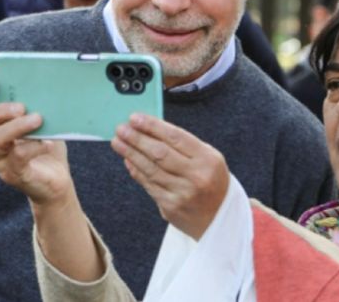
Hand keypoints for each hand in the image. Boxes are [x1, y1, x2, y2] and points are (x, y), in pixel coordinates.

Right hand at [0, 76, 71, 205]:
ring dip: (16, 126)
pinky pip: (17, 157)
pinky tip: (47, 143)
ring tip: (38, 119)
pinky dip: (34, 146)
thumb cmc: (45, 146)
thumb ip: (36, 107)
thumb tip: (44, 85)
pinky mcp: (14, 174)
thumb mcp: (41, 123)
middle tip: (21, 106)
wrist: (56, 180)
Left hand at [111, 114, 228, 239]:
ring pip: (151, 169)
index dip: (152, 126)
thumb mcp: (208, 158)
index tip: (135, 118)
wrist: (220, 219)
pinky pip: (148, 184)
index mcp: (208, 160)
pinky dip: (136, 170)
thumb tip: (150, 129)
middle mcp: (196, 177)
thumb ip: (183, 145)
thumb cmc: (211, 181)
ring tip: (118, 142)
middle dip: (137, 139)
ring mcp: (182, 193)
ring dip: (131, 153)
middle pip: (160, 153)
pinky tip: (128, 160)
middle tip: (121, 129)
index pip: (176, 137)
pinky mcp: (170, 207)